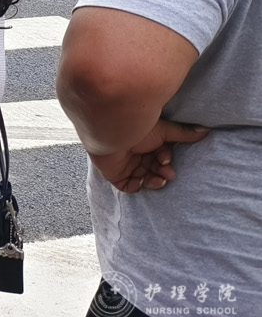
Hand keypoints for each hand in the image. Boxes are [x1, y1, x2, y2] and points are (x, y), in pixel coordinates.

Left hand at [89, 119, 207, 191]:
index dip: (166, 160)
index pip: (161, 157)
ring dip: (154, 181)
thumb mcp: (163, 131)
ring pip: (145, 179)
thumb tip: (206, 130)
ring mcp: (126, 165)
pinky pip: (129, 186)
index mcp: (147, 145)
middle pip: (154, 169)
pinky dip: (136, 185)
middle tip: (168, 173)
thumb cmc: (136, 129)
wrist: (110, 134)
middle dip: (163, 173)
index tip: (166, 160)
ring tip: (158, 179)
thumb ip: (184, 133)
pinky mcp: (115, 175)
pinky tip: (140, 180)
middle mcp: (137, 155)